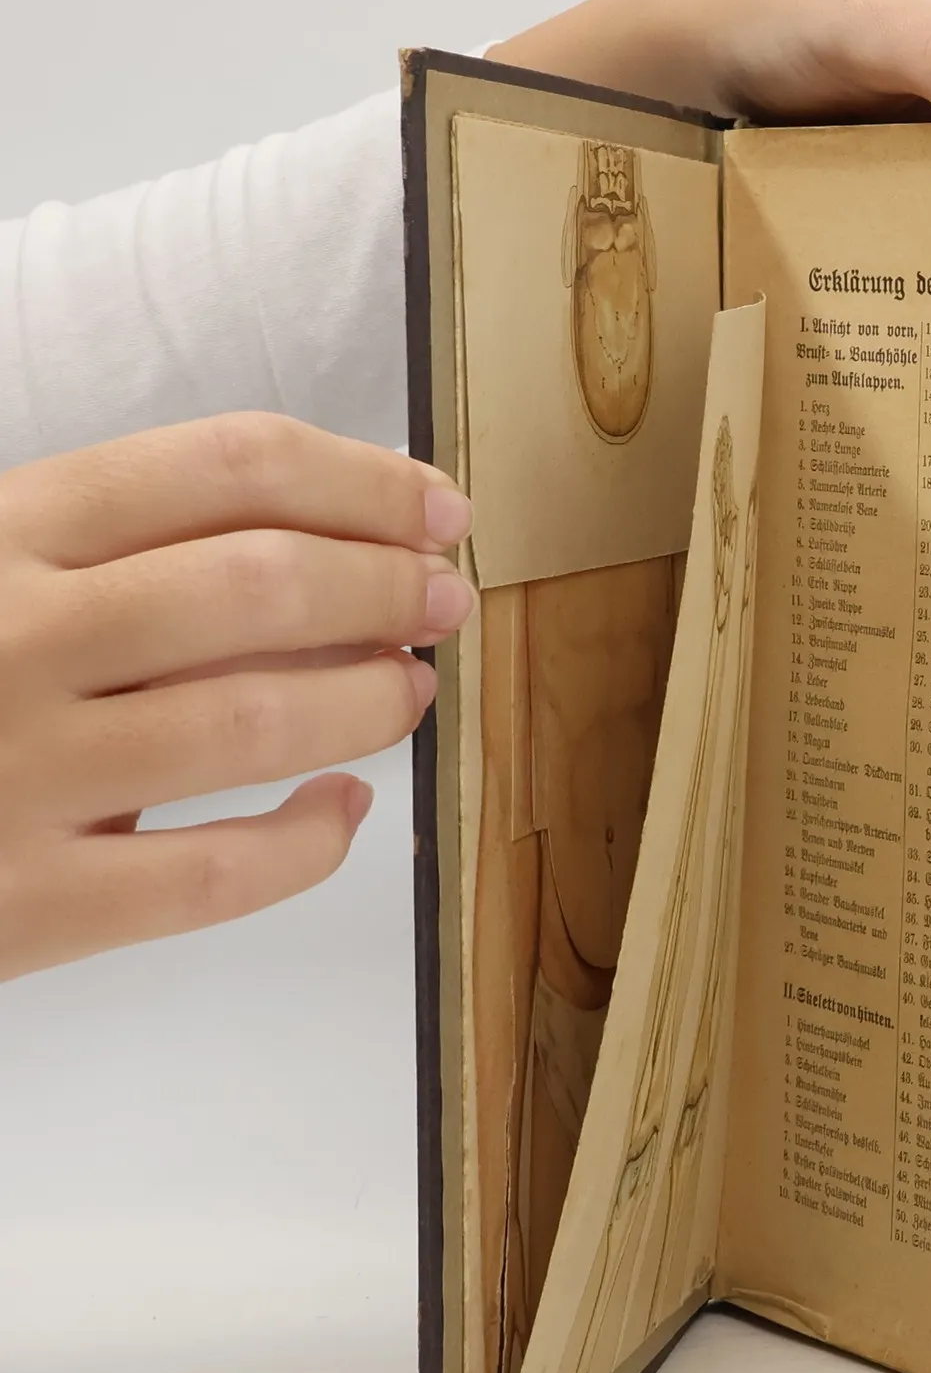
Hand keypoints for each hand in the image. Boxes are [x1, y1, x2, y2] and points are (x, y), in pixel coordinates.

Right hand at [0, 415, 475, 980]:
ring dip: (370, 701)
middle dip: (388, 587)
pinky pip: (218, 876)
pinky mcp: (26, 906)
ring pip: (258, 722)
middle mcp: (10, 637)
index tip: (435, 509)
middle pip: (262, 585)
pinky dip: (311, 843)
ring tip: (408, 691)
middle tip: (445, 602)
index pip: (223, 466)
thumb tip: (320, 549)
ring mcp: (18, 774)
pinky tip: (344, 810)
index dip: (362, 483)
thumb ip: (103, 552)